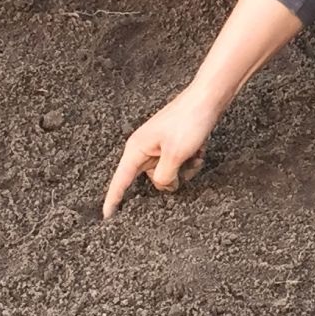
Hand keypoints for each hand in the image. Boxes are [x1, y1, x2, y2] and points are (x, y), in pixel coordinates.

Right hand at [103, 85, 219, 218]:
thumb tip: (164, 185)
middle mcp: (144, 148)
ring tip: (195, 152)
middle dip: (172, 177)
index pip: (120, 180)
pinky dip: (191, 160)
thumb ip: (164, 177)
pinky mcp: (173, 144)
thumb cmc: (188, 121)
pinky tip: (200, 148)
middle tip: (186, 161)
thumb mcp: (175, 155)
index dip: (113, 199)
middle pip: (153, 178)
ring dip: (186, 168)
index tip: (106, 216)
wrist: (207, 99)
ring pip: (169, 173)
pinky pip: (179, 164)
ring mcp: (159, 146)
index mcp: (136, 149)